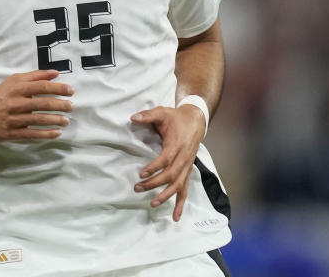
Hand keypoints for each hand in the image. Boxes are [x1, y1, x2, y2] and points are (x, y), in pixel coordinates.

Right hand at [0, 70, 73, 139]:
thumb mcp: (13, 81)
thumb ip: (35, 76)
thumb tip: (55, 73)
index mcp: (17, 88)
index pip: (42, 87)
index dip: (58, 88)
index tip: (70, 90)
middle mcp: (16, 103)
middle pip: (43, 103)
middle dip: (60, 105)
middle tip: (71, 106)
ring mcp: (14, 119)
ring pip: (39, 119)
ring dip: (56, 120)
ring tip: (66, 120)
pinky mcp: (12, 132)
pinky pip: (32, 133)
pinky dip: (46, 133)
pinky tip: (57, 132)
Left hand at [130, 104, 206, 220]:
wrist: (196, 121)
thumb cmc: (177, 118)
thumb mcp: (162, 112)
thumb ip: (148, 115)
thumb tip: (132, 117)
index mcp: (177, 145)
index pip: (166, 159)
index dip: (155, 167)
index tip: (141, 174)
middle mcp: (184, 158)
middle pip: (171, 175)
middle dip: (155, 184)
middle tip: (138, 189)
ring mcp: (187, 166)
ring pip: (179, 185)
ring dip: (166, 196)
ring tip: (152, 204)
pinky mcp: (187, 171)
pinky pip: (185, 189)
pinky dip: (181, 203)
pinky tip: (176, 216)